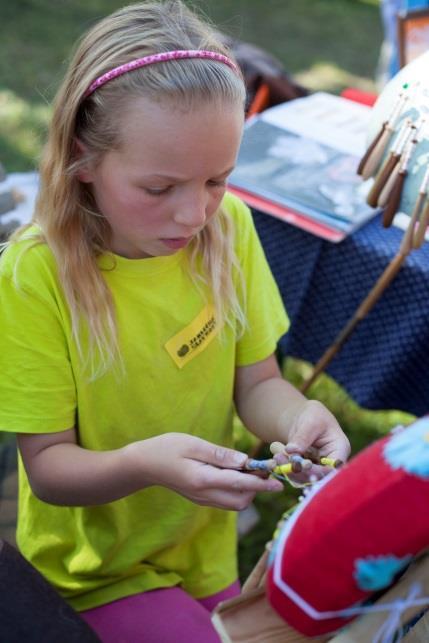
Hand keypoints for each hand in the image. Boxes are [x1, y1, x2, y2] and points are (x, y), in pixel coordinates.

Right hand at [125, 432, 282, 510]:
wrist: (144, 465)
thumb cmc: (166, 448)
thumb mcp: (193, 444)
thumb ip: (220, 454)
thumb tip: (245, 460)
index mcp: (203, 479)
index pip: (239, 484)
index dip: (261, 484)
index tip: (278, 483)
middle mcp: (204, 495)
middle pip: (241, 500)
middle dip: (256, 488)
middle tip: (262, 468)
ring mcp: (202, 500)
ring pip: (235, 504)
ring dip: (248, 490)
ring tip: (250, 470)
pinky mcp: (201, 499)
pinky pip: (226, 501)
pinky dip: (237, 491)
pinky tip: (236, 474)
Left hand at [280, 399, 350, 478]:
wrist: (303, 418)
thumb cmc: (313, 415)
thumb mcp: (311, 420)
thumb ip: (303, 437)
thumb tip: (292, 451)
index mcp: (340, 449)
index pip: (334, 467)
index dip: (319, 471)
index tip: (300, 466)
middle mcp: (332, 463)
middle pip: (319, 476)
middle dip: (299, 471)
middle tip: (281, 459)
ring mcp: (319, 469)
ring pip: (306, 478)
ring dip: (290, 471)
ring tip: (277, 457)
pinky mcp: (307, 471)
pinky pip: (297, 475)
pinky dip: (286, 469)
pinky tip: (277, 459)